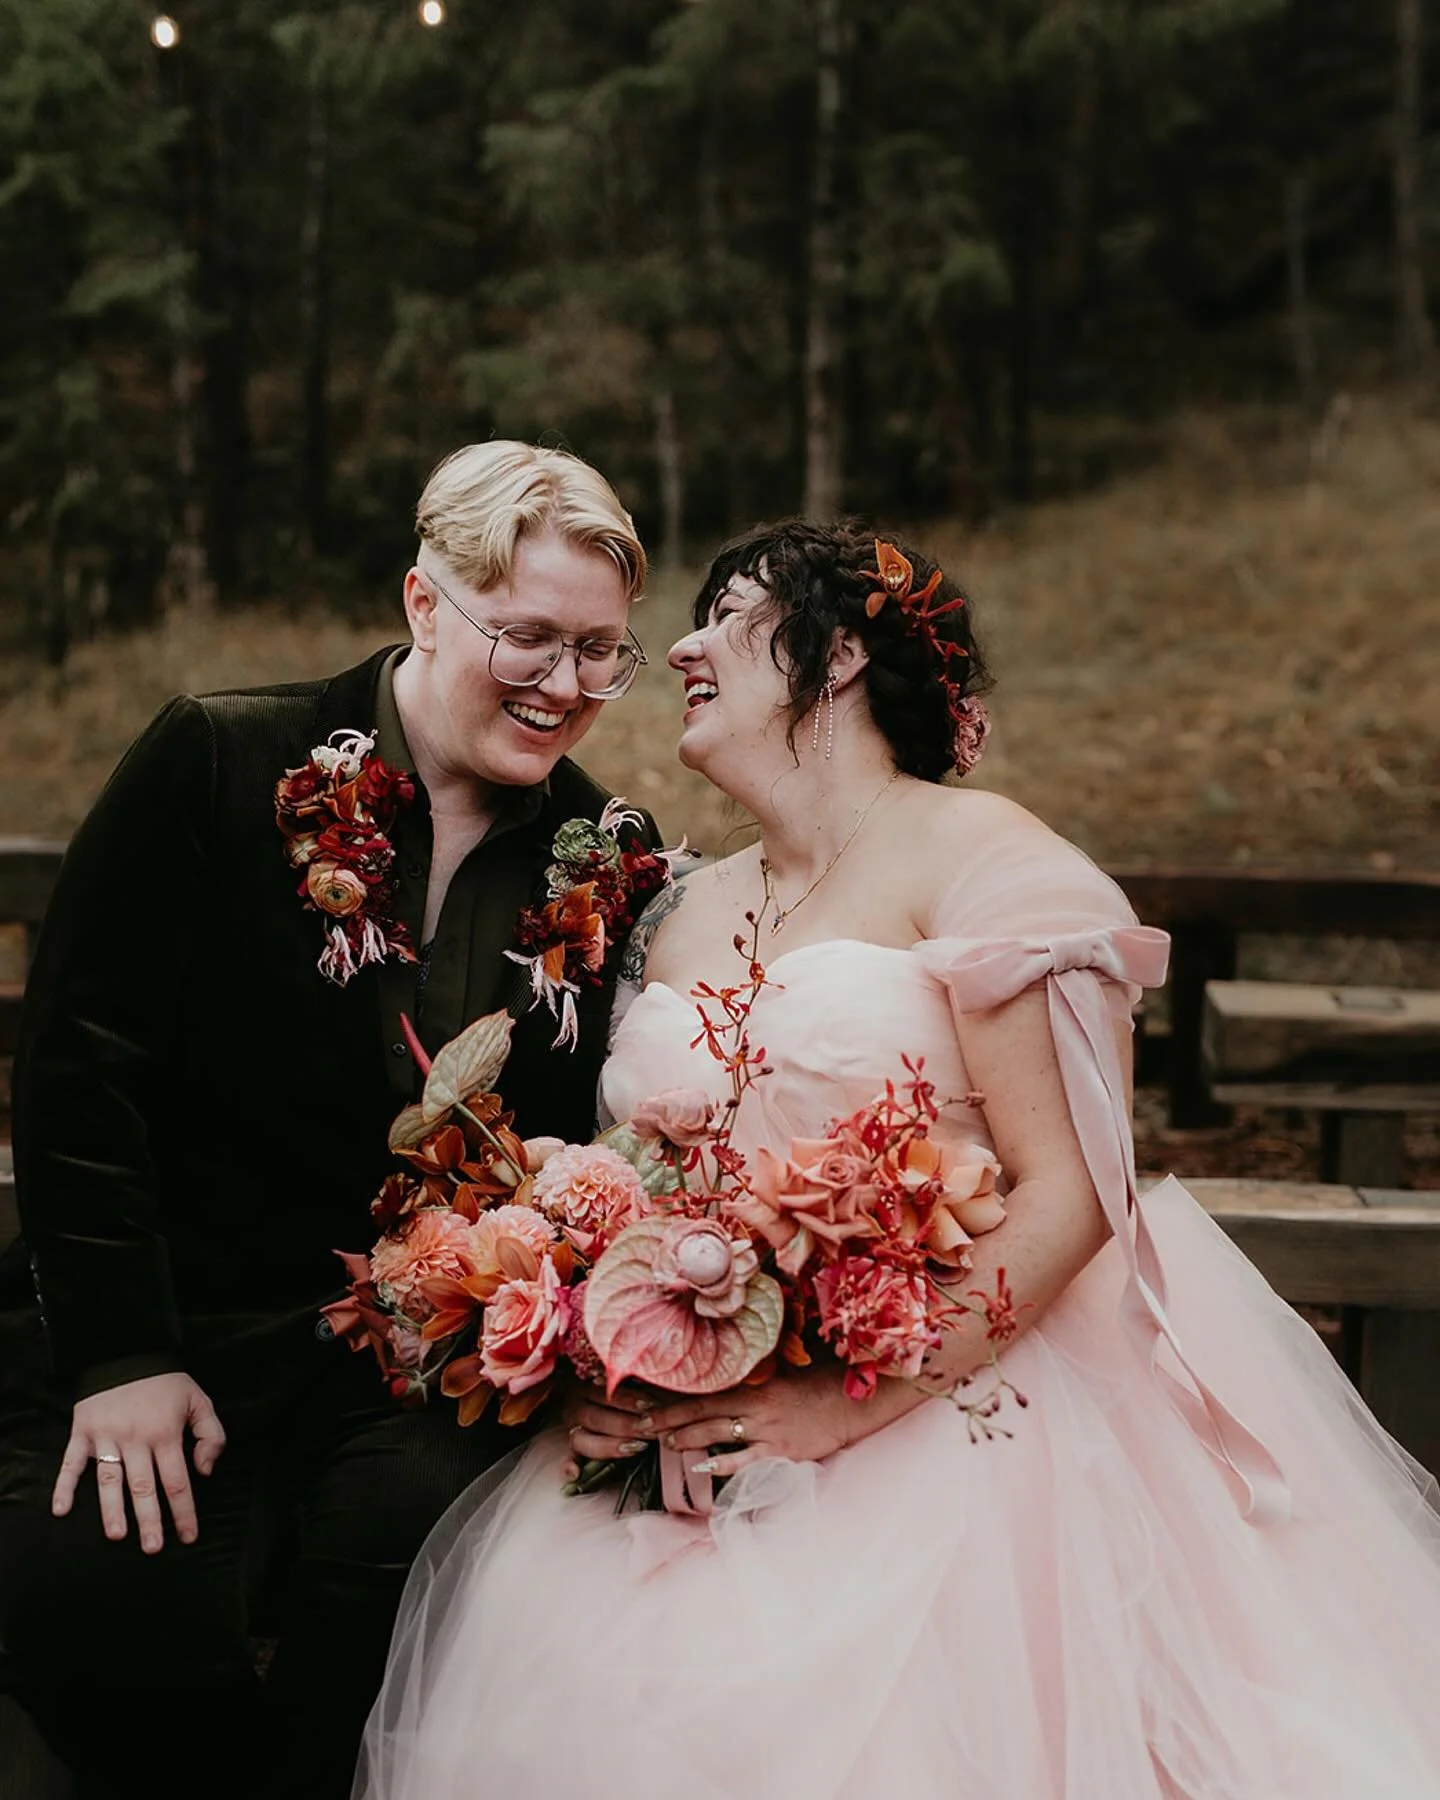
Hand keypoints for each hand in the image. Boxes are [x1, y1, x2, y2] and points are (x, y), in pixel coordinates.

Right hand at [51, 1373, 226, 1553]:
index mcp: (166, 1434)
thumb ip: (211, 1435)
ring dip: (112, 1509)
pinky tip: (61, 1509)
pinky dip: (65, 1485)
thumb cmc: (167, 1383)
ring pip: (110, 1479)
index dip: (184, 1511)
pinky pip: (72, 1462)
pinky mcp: (83, 1432)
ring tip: (117, 1535)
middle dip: (150, 1520)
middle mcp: (136, 1439)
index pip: (177, 1481)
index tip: (188, 1537)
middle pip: (143, 1487)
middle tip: (152, 1547)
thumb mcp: (200, 1401)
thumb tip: (205, 1471)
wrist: (128, 1352)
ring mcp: (107, 1437)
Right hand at [560, 1381, 659, 1480]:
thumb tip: (660, 1388)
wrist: (589, 1396)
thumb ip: (639, 1384)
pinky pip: (566, 1457)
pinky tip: (575, 1474)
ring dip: (610, 1446)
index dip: (630, 1400)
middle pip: (596, 1418)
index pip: (606, 1393)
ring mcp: (570, 1427)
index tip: (652, 1406)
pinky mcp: (570, 1447)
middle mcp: (575, 1405)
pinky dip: (568, 1466)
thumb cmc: (622, 1389)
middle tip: (651, 1431)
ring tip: (636, 1448)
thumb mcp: (627, 1381)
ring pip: (582, 1439)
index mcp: (587, 1385)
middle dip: (627, 1426)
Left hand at [646, 1364, 870, 1480]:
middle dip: (668, 1417)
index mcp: (752, 1384)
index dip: (673, 1395)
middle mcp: (755, 1404)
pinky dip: (723, 1465)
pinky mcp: (780, 1452)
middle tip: (640, 1423)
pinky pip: (746, 1460)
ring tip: (666, 1442)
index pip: (703, 1390)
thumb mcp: (777, 1379)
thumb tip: (714, 1386)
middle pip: (703, 1410)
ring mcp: (767, 1429)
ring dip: (689, 1437)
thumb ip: (748, 1382)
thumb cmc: (811, 1389)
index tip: (645, 1398)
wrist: (847, 1405)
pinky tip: (704, 1469)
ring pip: (718, 1432)